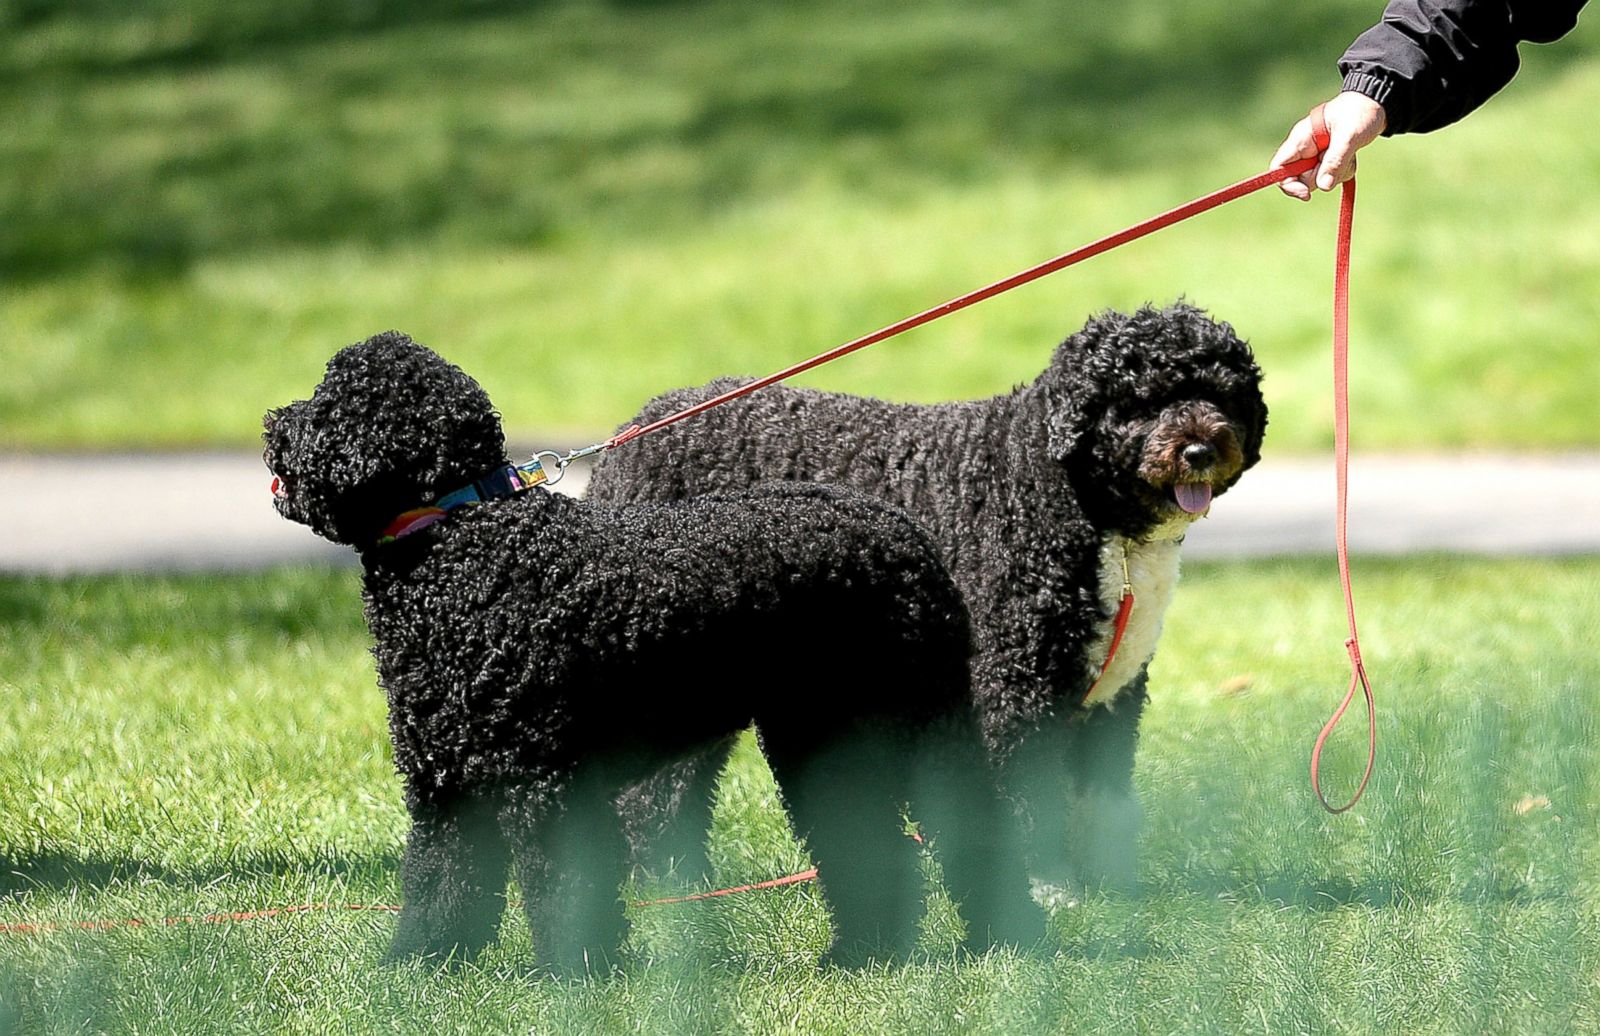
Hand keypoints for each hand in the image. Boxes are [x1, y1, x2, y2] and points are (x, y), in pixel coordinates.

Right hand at [1272, 91, 1387, 200]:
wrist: (1375, 102)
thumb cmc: (1360, 111)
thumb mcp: (1349, 135)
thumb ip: (1335, 161)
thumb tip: (1323, 186)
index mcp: (1301, 139)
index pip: (1279, 167)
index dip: (1287, 184)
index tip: (1306, 193)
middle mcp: (1305, 148)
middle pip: (1299, 178)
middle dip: (1320, 178)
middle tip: (1340, 165)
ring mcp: (1316, 154)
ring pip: (1317, 179)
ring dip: (1336, 174)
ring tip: (1350, 155)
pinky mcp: (1328, 158)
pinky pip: (1330, 176)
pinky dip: (1343, 172)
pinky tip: (1352, 156)